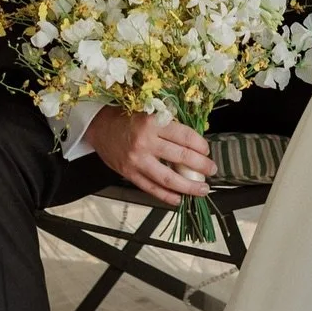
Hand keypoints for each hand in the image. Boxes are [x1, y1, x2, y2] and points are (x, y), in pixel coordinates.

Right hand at [86, 107, 215, 207]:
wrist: (99, 127)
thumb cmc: (126, 117)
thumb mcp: (149, 112)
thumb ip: (169, 124)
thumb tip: (193, 139)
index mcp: (152, 122)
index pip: (183, 135)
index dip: (199, 144)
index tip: (206, 150)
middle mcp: (145, 142)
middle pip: (180, 157)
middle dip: (200, 166)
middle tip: (211, 170)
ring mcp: (137, 160)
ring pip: (168, 178)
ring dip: (188, 186)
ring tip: (202, 189)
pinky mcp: (130, 174)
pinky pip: (151, 188)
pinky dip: (167, 196)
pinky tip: (179, 198)